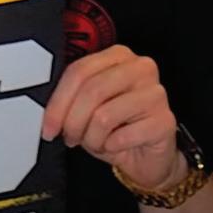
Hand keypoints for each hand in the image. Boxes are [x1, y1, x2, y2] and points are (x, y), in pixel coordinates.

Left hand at [41, 45, 181, 189]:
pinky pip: (122, 137)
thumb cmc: (115, 128)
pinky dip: (112, 148)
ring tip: (96, 142)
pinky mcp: (165, 120)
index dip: (58, 102)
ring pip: (104, 115)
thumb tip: (47, 112)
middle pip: (92, 90)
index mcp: (118, 56)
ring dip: (92, 138)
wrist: (146, 157)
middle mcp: (140, 68)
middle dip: (73, 121)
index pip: (79, 71)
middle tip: (70, 138)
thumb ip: (70, 99)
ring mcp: (156, 93)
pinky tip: (116, 146)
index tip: (48, 126)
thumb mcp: (86, 109)